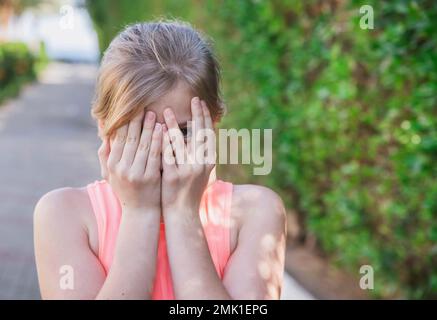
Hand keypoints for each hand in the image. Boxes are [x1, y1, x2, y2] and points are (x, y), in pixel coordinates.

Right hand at [98, 110, 161, 212]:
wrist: (140, 212)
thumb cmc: (126, 190)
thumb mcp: (110, 174)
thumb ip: (105, 153)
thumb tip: (103, 131)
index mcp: (112, 165)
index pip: (118, 138)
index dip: (124, 122)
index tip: (130, 108)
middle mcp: (122, 168)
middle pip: (130, 139)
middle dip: (136, 121)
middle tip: (143, 106)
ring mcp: (136, 173)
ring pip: (143, 145)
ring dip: (149, 128)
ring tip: (154, 114)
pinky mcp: (150, 177)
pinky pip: (155, 155)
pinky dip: (159, 141)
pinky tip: (163, 129)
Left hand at [161, 97, 215, 215]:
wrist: (182, 213)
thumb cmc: (190, 190)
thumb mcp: (201, 171)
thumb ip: (201, 153)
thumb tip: (201, 133)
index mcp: (210, 162)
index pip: (209, 134)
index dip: (206, 117)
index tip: (201, 103)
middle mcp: (202, 164)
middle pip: (200, 134)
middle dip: (197, 115)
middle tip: (193, 99)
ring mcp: (188, 170)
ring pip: (180, 142)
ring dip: (173, 125)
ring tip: (165, 111)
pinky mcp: (173, 176)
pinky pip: (166, 154)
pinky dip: (162, 141)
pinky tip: (156, 130)